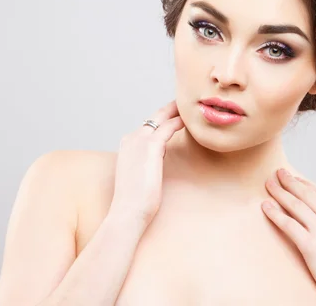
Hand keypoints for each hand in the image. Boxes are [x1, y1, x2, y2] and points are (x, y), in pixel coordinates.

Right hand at [108, 100, 184, 227]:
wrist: (127, 211)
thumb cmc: (134, 200)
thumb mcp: (138, 176)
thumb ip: (145, 164)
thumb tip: (155, 163)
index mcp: (127, 145)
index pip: (147, 126)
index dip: (161, 120)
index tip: (172, 115)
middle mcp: (131, 139)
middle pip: (154, 118)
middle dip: (169, 109)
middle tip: (182, 103)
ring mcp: (139, 140)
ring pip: (161, 118)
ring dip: (175, 112)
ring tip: (188, 109)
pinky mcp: (150, 146)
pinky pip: (168, 127)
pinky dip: (178, 122)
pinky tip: (187, 121)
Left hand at [262, 168, 315, 305]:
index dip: (303, 184)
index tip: (293, 178)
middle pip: (306, 195)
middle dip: (289, 182)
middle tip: (278, 173)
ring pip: (295, 205)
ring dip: (279, 192)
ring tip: (268, 184)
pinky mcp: (310, 246)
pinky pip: (288, 224)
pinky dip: (274, 213)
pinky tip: (265, 206)